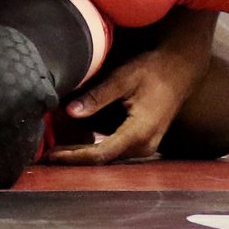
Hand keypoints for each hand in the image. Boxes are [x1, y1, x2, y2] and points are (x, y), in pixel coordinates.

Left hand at [43, 20, 215, 165]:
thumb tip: (69, 112)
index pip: (100, 154)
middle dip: (74, 157)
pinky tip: (77, 139)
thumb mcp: (124, 78)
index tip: (50, 156)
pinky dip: (95, 146)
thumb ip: (97, 96)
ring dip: (83, 153)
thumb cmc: (154, 70)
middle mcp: (144, 146)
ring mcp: (146, 146)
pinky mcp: (144, 141)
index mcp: (138, 133)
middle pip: (103, 160)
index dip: (73, 157)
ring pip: (109, 156)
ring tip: (57, 148)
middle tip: (46, 155)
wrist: (182, 68)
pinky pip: (116, 149)